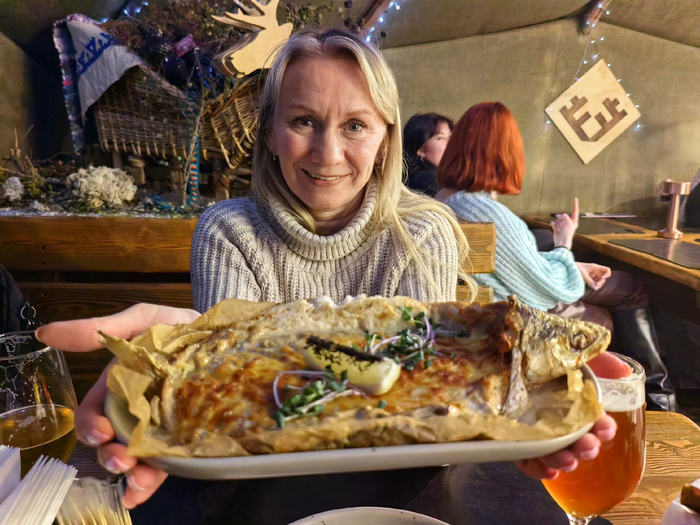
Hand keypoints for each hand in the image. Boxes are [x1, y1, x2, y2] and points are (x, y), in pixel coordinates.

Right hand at [36, 303, 199, 508]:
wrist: (221, 331)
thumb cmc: (175, 325)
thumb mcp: (139, 320)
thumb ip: (96, 330)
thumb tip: (45, 332)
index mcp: (118, 386)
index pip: (93, 413)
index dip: (90, 426)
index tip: (99, 433)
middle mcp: (134, 411)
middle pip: (113, 442)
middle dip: (112, 456)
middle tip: (122, 461)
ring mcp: (159, 426)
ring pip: (138, 457)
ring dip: (133, 474)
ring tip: (140, 481)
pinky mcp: (183, 437)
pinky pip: (166, 463)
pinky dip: (153, 480)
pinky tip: (145, 491)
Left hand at [515, 353, 624, 479]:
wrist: (498, 349)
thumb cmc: (537, 353)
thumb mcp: (568, 352)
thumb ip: (597, 359)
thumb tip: (624, 371)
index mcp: (570, 400)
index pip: (591, 420)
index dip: (602, 428)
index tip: (606, 429)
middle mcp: (553, 417)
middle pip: (573, 439)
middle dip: (585, 447)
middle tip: (588, 447)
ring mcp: (532, 429)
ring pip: (551, 452)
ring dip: (563, 459)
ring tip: (568, 460)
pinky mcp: (510, 439)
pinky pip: (524, 459)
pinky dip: (537, 469)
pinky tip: (549, 472)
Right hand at [550, 198, 578, 249]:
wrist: (562, 242)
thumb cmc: (567, 232)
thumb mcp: (568, 222)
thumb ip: (565, 216)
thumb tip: (559, 216)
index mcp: (574, 221)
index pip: (575, 211)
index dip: (575, 205)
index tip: (575, 198)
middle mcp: (568, 223)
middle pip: (564, 215)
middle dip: (561, 217)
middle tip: (559, 219)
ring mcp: (562, 226)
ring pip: (558, 219)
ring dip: (557, 221)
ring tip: (558, 226)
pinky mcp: (557, 228)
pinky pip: (554, 223)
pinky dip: (553, 224)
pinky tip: (553, 226)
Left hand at [575, 262, 610, 289]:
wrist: (567, 268)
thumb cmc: (575, 269)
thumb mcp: (583, 276)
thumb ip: (590, 282)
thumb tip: (597, 288)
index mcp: (595, 267)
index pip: (606, 269)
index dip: (607, 274)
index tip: (603, 277)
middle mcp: (595, 270)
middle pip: (603, 276)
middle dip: (601, 281)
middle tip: (597, 285)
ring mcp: (591, 274)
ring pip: (598, 280)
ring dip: (598, 283)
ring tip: (595, 287)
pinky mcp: (587, 277)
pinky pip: (594, 281)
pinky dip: (594, 284)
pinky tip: (592, 286)